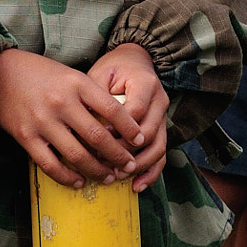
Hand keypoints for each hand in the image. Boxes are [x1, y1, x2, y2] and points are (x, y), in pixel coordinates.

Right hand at [0, 47, 145, 187]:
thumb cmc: (38, 72)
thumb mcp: (69, 74)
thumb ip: (90, 95)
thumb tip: (116, 123)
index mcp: (76, 83)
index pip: (112, 109)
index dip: (130, 129)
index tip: (140, 141)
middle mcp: (61, 102)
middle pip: (98, 137)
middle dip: (118, 156)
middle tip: (128, 166)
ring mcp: (43, 121)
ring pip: (77, 155)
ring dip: (97, 171)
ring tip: (108, 178)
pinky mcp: (26, 137)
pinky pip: (51, 165)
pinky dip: (67, 177)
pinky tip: (78, 182)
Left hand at [87, 44, 169, 189]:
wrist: (135, 61)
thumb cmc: (113, 69)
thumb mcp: (101, 74)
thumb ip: (95, 96)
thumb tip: (82, 125)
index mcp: (145, 83)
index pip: (135, 111)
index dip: (117, 128)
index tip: (98, 136)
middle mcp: (160, 100)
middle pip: (148, 133)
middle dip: (126, 151)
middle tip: (104, 162)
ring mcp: (164, 117)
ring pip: (158, 147)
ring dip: (138, 166)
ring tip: (118, 177)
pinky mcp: (162, 129)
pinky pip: (162, 154)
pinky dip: (151, 172)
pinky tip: (137, 186)